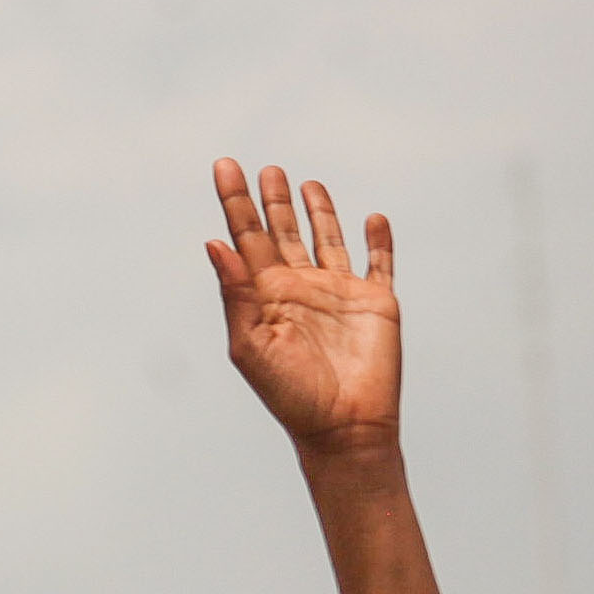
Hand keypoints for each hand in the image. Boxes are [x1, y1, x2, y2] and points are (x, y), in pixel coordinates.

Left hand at [207, 160, 400, 459]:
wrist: (343, 427)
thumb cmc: (290, 394)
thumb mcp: (251, 344)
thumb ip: (236, 292)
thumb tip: (214, 243)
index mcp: (264, 295)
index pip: (246, 237)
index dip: (235, 202)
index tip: (225, 165)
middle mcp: (299, 287)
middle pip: (282, 232)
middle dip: (273, 201)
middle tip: (266, 170)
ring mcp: (338, 292)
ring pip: (326, 240)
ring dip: (318, 212)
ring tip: (307, 183)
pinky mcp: (376, 302)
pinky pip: (379, 263)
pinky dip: (378, 241)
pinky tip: (373, 219)